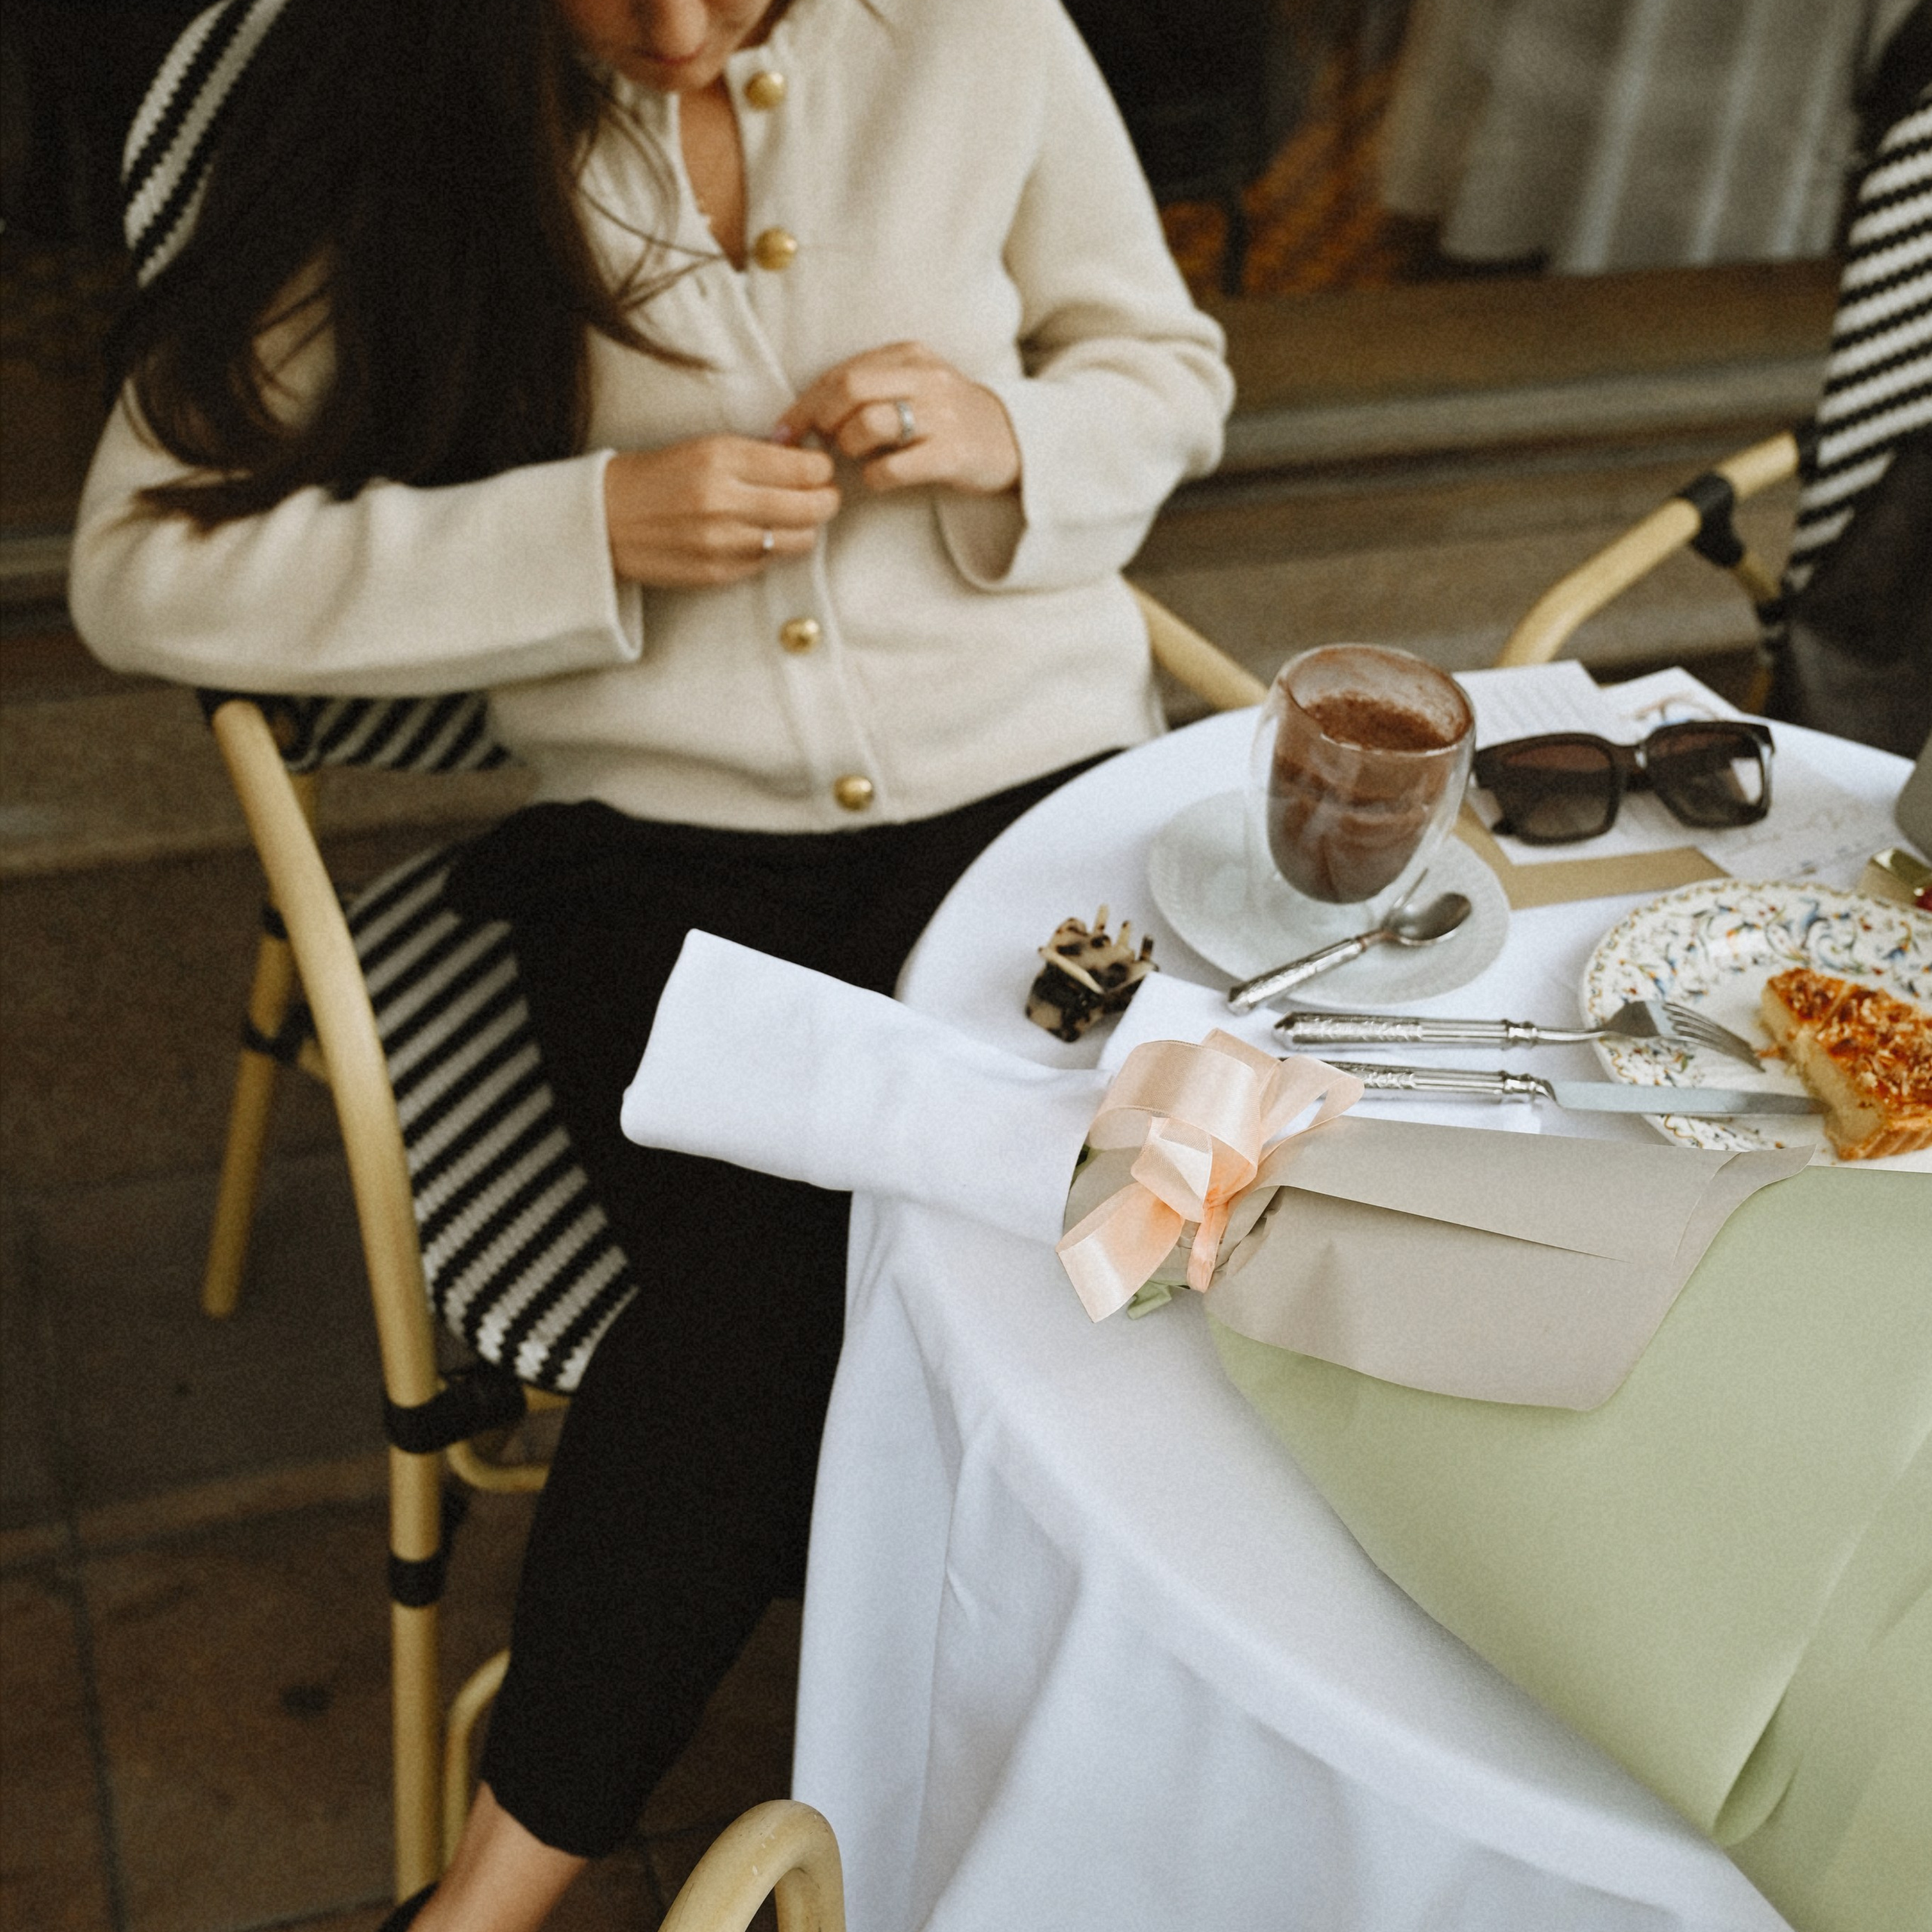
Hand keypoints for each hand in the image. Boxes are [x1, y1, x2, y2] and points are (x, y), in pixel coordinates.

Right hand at [602, 436, 839, 586]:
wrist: (605, 518)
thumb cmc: (658, 477)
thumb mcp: (703, 447)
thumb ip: (755, 453)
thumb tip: (805, 454)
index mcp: (721, 457)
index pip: (805, 468)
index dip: (822, 469)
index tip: (820, 469)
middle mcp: (724, 500)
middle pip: (812, 506)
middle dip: (827, 500)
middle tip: (825, 496)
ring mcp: (722, 541)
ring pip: (800, 539)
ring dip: (806, 528)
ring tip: (795, 518)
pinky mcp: (718, 572)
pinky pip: (769, 562)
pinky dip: (774, 549)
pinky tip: (760, 536)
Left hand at [777, 342, 1020, 496]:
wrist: (1014, 440)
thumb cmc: (947, 418)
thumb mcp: (913, 386)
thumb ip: (869, 388)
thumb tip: (806, 414)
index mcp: (910, 356)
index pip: (841, 372)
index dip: (804, 404)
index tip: (783, 431)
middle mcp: (926, 378)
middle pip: (850, 389)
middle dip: (822, 420)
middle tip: (819, 444)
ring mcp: (942, 415)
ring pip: (869, 423)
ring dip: (848, 445)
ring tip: (856, 456)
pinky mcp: (952, 454)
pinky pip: (895, 467)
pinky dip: (875, 476)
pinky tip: (879, 478)